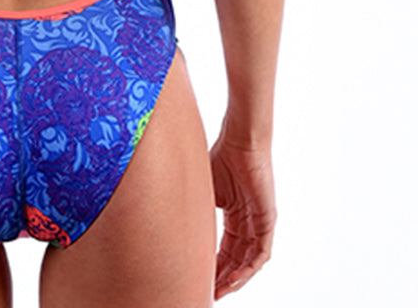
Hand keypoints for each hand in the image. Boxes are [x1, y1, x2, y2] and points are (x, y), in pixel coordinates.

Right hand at [210, 125, 275, 299]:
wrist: (240, 141)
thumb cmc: (220, 156)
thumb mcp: (202, 189)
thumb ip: (193, 206)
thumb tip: (166, 218)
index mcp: (234, 214)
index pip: (224, 249)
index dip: (212, 266)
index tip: (198, 280)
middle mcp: (248, 222)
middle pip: (236, 259)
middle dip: (222, 278)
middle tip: (207, 293)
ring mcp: (259, 221)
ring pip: (248, 261)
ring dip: (235, 278)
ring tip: (220, 292)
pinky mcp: (268, 219)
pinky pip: (261, 253)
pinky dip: (248, 268)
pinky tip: (235, 279)